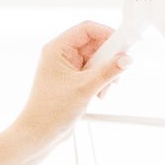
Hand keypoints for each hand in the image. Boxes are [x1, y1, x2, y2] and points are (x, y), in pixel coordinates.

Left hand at [14, 20, 126, 153]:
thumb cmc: (50, 111)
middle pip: (94, 45)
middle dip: (108, 58)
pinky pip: (93, 74)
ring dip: (105, 73)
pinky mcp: (73, 82)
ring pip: (96, 60)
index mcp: (57, 49)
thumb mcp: (84, 88)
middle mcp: (61, 56)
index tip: (123, 43)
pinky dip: (101, 82)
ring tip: (105, 89)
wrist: (39, 134)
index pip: (86, 29)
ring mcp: (67, 69)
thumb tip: (125, 60)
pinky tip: (100, 95)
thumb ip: (108, 71)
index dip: (106, 33)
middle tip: (118, 69)